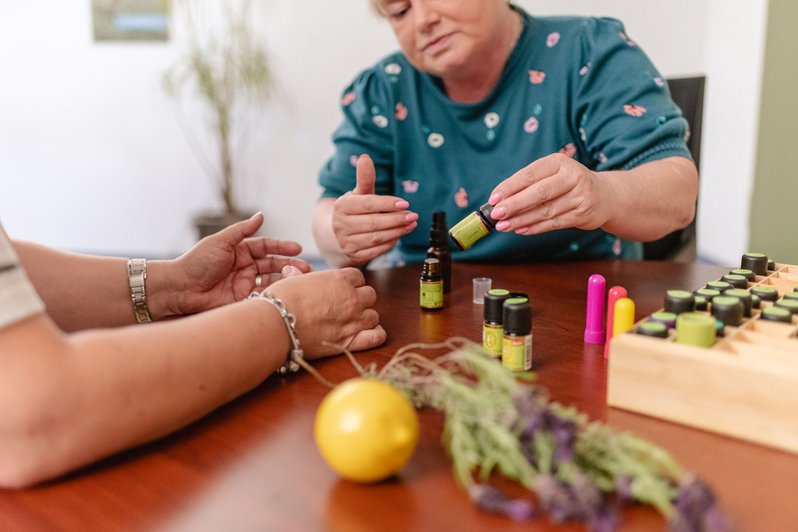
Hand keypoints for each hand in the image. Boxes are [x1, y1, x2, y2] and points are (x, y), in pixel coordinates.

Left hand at [166, 213, 311, 315]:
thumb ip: (242, 230)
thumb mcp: (220, 241)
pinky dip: (274, 294)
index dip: (283, 247)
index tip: (298, 248)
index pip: (267, 246)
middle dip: (290, 265)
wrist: (180, 288)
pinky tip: (284, 292)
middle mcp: (245, 267)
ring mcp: (245, 284)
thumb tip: (262, 215)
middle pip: (273, 264)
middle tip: (306, 268)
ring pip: (272, 281)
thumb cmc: (196, 262)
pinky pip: (263, 297)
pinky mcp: (242, 301)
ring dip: (286, 280)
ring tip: (299, 280)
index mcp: (240, 251)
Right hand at [267, 268, 386, 357]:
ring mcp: (354, 320)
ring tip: (350, 323)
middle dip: (359, 301)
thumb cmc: (281, 301)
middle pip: (370, 296)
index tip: (340, 292)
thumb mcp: (291, 281)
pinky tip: (365, 335)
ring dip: (364, 319)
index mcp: (340, 279)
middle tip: (344, 308)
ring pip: (374, 316)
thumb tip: (291, 271)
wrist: (277, 324)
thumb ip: (298, 276)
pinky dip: (375, 336)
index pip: (358, 278)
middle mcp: (352, 298)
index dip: (350, 285)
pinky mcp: (351, 341)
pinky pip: (377, 337)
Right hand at [331, 154, 417, 266]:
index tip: (405, 202)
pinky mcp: (353, 256)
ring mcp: (346, 242)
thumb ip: (364, 178)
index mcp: (342, 206)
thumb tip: (365, 157)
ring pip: (376, 238)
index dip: (388, 204)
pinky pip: (376, 251)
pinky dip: (390, 243)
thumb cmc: (355, 209)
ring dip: (397, 231)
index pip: (368, 204)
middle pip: (374, 223)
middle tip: (413, 216)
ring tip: (411, 224)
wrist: (339, 233)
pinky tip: (399, 235)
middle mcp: (340, 225)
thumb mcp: (359, 193)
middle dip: (397, 219)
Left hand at [486, 153, 611, 235]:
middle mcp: (572, 176)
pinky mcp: (583, 214)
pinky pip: (554, 223)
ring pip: (545, 211)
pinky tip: (521, 229)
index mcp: (559, 162)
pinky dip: (535, 228)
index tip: (493, 199)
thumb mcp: (552, 174)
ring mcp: (580, 196)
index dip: (510, 187)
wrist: (604, 195)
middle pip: (539, 193)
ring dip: (521, 220)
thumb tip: (499, 200)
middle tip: (496, 214)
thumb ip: (528, 184)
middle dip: (514, 205)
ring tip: (503, 226)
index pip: (530, 174)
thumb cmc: (568, 183)